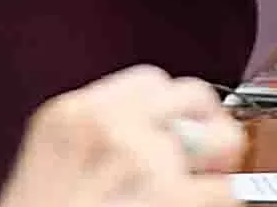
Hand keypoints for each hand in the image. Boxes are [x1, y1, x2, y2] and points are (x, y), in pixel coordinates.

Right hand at [0, 65, 249, 202]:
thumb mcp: (50, 166)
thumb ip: (98, 138)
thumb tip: (156, 136)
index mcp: (71, 115)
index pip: (150, 81)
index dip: (172, 109)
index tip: (178, 129)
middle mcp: (110, 127)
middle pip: (193, 96)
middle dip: (207, 126)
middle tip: (210, 157)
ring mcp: (145, 160)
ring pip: (219, 142)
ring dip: (212, 172)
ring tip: (189, 196)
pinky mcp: (174, 197)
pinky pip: (225, 192)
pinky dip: (219, 202)